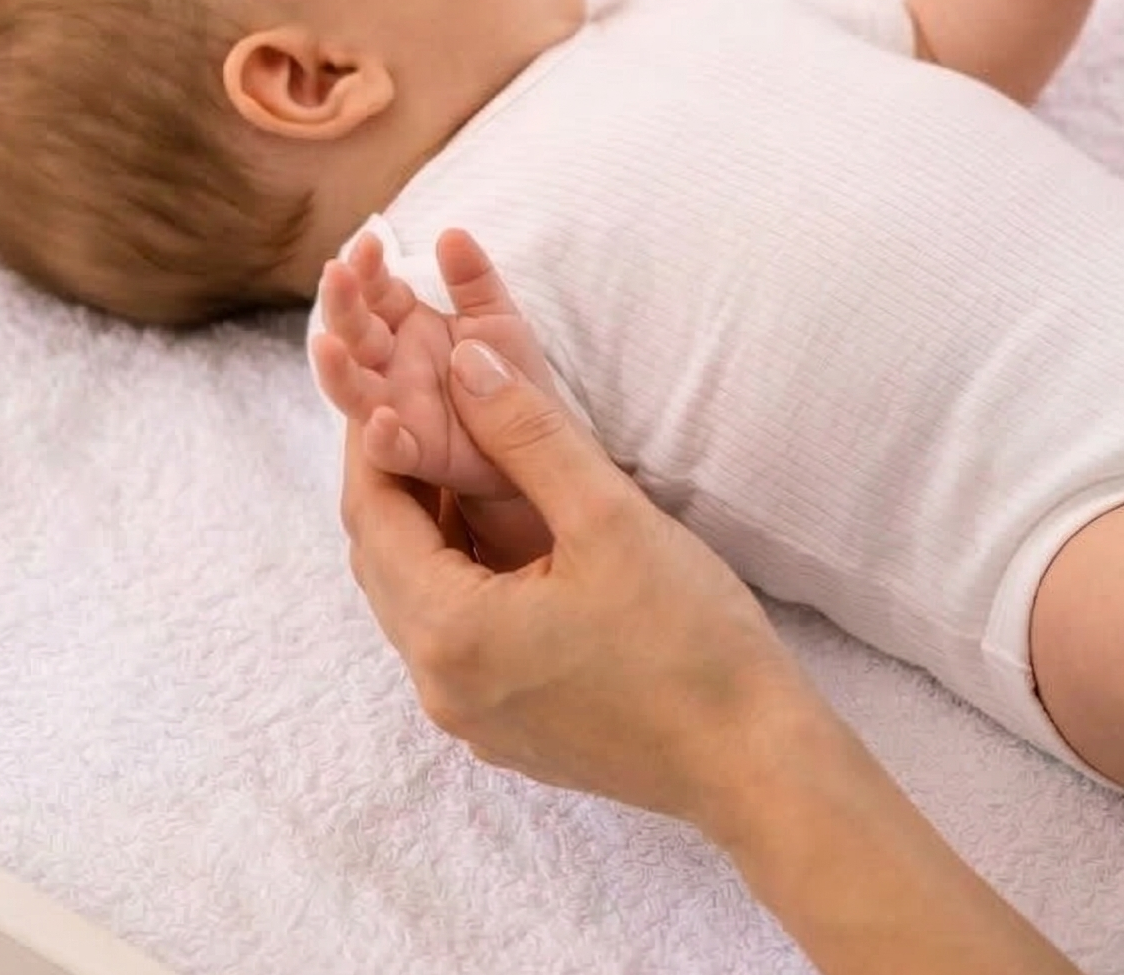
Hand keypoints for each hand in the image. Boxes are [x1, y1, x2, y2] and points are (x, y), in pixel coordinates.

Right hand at [315, 229, 553, 569]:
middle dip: (342, 305)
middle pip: (355, 334)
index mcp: (407, 326)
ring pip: (355, 390)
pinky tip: (381, 422)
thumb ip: (473, 279)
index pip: (377, 292)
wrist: (540, 435)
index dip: (369, 268)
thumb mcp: (497, 318)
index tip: (369, 242)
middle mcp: (392, 365)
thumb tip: (451, 232)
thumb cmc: (509, 372)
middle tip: (335, 274)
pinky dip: (382, 438)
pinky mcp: (418, 453)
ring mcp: (398, 409)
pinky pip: (393, 448)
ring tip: (324, 345)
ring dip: (337, 369)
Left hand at [339, 232, 815, 827]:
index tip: (387, 371)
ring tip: (463, 449)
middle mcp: (440, 685)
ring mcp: (471, 716)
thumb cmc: (690, 642)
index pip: (370, 514)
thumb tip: (464, 361)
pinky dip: (460, 571)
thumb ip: (527, 432)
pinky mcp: (508, 728)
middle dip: (394, 473)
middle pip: (381, 559)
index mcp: (449, 633)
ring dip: (428, 524)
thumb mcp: (607, 516)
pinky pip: (455, 634)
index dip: (370, 435)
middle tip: (419, 399)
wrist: (754, 763)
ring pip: (417, 596)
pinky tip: (506, 528)